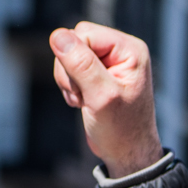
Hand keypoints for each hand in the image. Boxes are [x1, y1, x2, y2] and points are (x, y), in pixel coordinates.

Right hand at [50, 23, 163, 178]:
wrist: (127, 155)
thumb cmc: (121, 130)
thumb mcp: (101, 97)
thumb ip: (81, 65)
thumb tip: (57, 35)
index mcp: (130, 49)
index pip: (84, 33)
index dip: (75, 59)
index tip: (85, 87)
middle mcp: (121, 50)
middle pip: (74, 40)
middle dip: (70, 70)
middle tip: (83, 96)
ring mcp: (109, 62)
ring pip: (68, 54)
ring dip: (68, 80)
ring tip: (83, 101)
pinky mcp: (98, 74)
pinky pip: (70, 67)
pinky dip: (70, 86)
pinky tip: (83, 102)